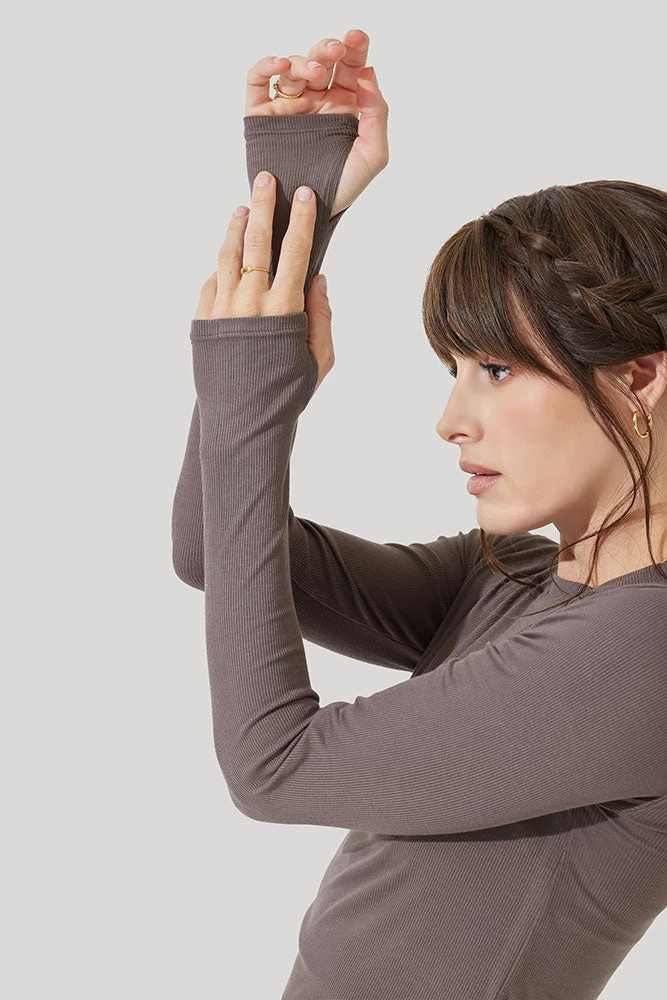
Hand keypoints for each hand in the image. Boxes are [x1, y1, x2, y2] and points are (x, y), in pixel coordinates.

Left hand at [195, 171, 334, 394]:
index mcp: (284, 311)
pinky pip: (211, 283)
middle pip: (256, 242)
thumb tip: (318, 278)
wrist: (242, 422)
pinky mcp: (202, 321)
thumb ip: (322, 317)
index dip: (301, 220)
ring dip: (235, 227)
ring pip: (227, 256)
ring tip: (242, 208)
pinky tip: (228, 257)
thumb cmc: (287, 394)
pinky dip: (221, 266)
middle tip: (266, 179)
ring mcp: (221, 310)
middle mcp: (250, 304)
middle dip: (263, 206)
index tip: (305, 194)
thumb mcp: (319, 361)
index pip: (295, 252)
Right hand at [245, 28, 388, 216]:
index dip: (354, 47)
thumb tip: (368, 74)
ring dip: (303, 62)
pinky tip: (280, 64)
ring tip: (314, 73)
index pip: (350, 67)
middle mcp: (315, 102)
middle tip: (337, 50)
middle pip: (320, 61)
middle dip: (328, 49)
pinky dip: (266, 67)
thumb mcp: (373, 155)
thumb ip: (378, 114)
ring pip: (292, 69)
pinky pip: (259, 82)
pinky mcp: (263, 116)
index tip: (357, 38)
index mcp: (343, 105)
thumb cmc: (341, 189)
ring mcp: (289, 107)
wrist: (308, 214)